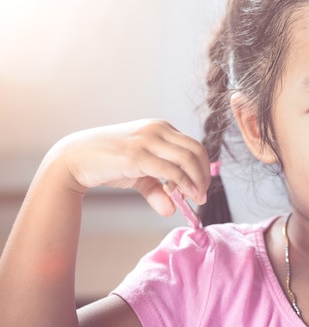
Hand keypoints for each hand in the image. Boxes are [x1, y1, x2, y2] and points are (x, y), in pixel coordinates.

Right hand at [51, 119, 209, 215]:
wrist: (75, 157)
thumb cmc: (108, 163)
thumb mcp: (138, 175)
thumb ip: (156, 189)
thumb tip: (171, 210)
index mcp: (161, 128)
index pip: (194, 146)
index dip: (203, 168)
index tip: (202, 189)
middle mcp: (158, 129)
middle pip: (196, 151)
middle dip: (203, 176)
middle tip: (202, 197)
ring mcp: (147, 140)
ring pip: (187, 159)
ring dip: (195, 182)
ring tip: (194, 199)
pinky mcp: (137, 155)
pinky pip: (169, 170)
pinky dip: (181, 184)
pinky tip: (180, 197)